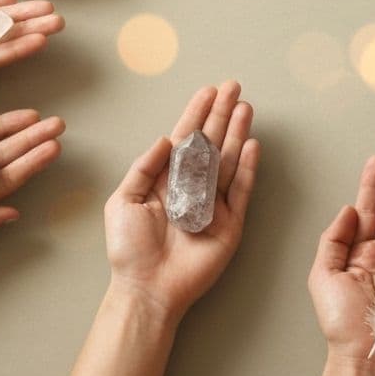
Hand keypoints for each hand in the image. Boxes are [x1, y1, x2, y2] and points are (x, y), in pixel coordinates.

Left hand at [103, 80, 260, 320]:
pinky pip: (241, 190)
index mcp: (165, 180)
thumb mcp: (123, 200)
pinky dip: (247, 167)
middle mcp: (192, 187)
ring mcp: (213, 204)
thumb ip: (144, 167)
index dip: (196, 114)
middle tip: (234, 87)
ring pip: (228, 159)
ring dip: (237, 132)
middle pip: (211, 142)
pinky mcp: (230, 223)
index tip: (208, 91)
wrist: (147, 288)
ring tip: (246, 107)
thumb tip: (166, 138)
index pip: (185, 139)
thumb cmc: (129, 250)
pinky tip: (251, 144)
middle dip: (222, 114)